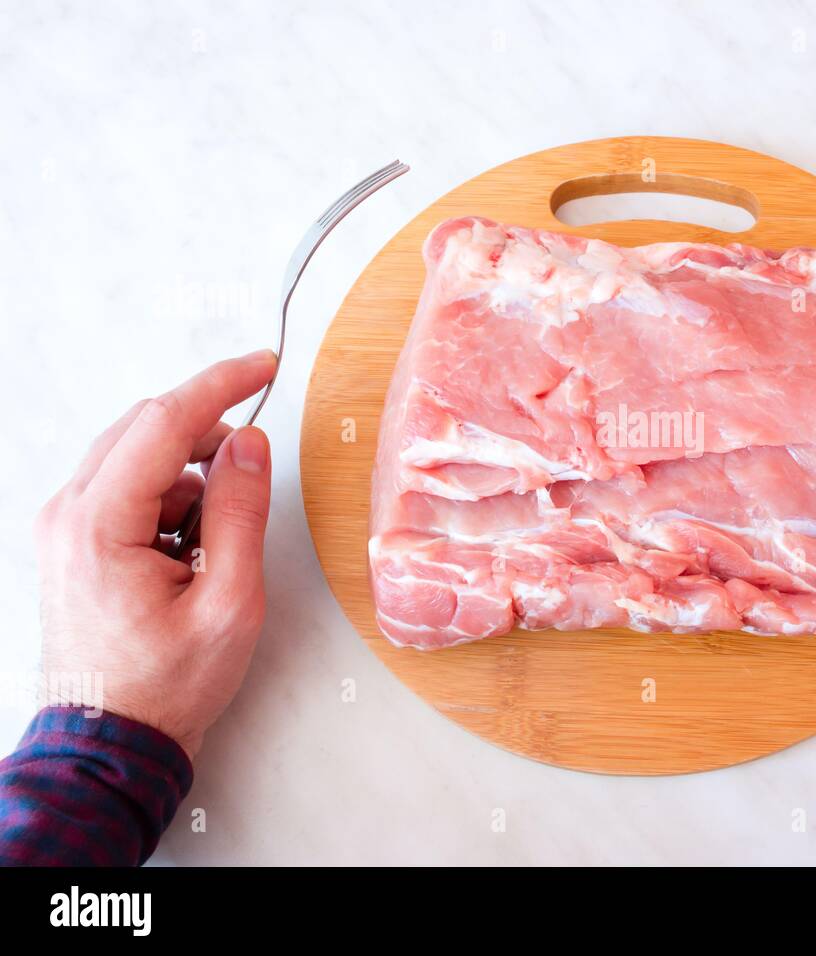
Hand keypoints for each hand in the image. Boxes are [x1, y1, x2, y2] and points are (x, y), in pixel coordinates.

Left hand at [36, 351, 276, 757]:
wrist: (111, 739)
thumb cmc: (167, 683)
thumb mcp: (228, 601)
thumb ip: (240, 511)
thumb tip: (248, 443)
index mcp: (99, 525)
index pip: (162, 422)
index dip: (219, 385)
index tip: (263, 365)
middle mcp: (67, 514)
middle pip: (142, 427)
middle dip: (205, 430)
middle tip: (252, 459)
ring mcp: (63, 526)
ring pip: (133, 454)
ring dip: (187, 471)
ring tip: (217, 538)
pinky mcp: (72, 540)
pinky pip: (124, 485)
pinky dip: (168, 497)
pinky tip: (190, 548)